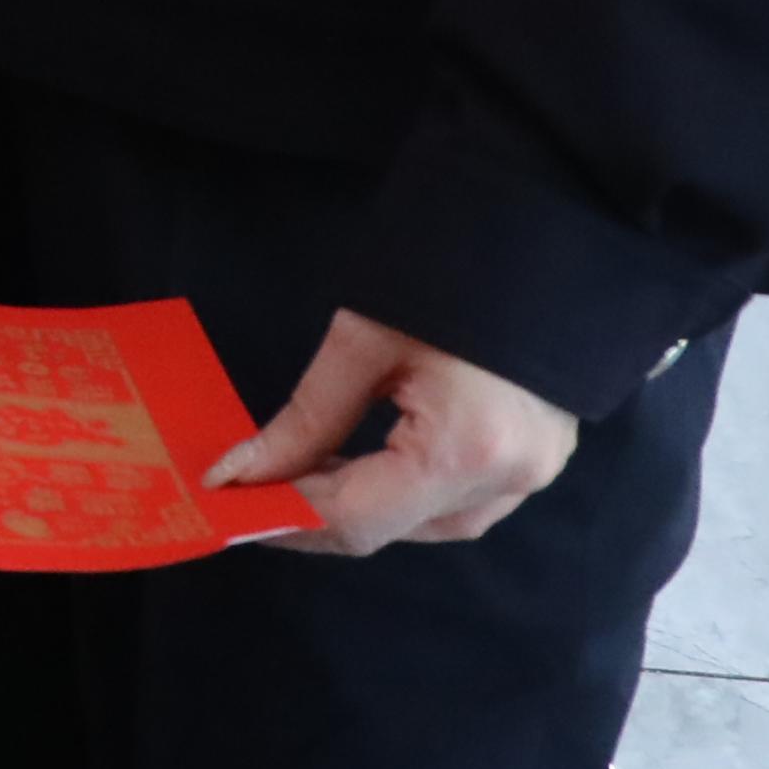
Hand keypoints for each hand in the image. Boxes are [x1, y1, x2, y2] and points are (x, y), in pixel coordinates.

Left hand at [214, 308, 580, 551]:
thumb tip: (240, 472)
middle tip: (252, 488)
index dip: (285, 519)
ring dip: (362, 508)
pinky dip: (405, 494)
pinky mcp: (540, 457)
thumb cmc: (444, 274)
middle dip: (315, 515)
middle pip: (392, 530)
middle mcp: (507, 478)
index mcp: (465, 450)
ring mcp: (533, 473)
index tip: (229, 505)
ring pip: (429, 525)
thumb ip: (304, 420)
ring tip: (300, 476)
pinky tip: (360, 467)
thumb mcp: (360, 343)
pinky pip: (462, 501)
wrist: (539, 237)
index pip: (357, 519)